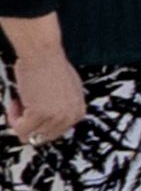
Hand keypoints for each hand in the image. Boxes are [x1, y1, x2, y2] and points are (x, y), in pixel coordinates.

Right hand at [5, 32, 74, 151]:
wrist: (43, 53)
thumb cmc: (50, 66)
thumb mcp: (66, 91)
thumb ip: (61, 107)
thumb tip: (46, 123)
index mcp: (78, 112)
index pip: (55, 133)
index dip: (38, 124)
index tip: (30, 112)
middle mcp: (70, 117)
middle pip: (42, 137)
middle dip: (28, 124)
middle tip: (21, 107)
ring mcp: (56, 117)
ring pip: (30, 135)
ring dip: (18, 120)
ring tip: (18, 101)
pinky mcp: (40, 114)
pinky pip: (20, 129)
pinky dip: (12, 118)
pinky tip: (14, 102)